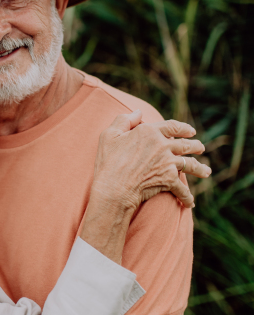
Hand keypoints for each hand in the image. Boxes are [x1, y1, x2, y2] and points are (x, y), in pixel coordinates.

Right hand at [91, 110, 209, 211]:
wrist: (114, 188)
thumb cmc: (108, 162)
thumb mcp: (109, 135)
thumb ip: (124, 120)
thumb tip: (138, 112)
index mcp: (150, 132)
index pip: (172, 127)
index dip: (184, 128)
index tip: (191, 131)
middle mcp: (163, 145)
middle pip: (186, 145)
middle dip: (195, 146)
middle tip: (201, 148)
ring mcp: (168, 163)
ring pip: (190, 164)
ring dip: (200, 168)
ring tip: (206, 171)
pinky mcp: (169, 180)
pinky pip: (182, 188)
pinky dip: (187, 196)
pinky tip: (190, 202)